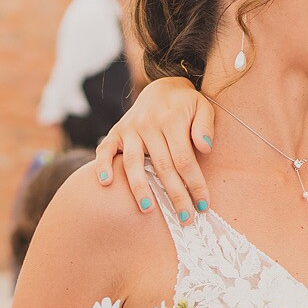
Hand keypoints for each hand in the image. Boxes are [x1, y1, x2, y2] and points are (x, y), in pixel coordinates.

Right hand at [94, 77, 214, 223]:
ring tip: (148, 210)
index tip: (203, 206)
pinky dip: (103, 164)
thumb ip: (205, 126)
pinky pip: (105, 149)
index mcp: (172, 121)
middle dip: (174, 196)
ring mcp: (130, 129)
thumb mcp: (203, 106)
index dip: (194, 184)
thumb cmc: (186, 104)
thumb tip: (205, 148)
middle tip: (184, 220)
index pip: (185, 160)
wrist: (162, 87)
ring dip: (140, 187)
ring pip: (133, 162)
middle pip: (162, 166)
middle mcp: (149, 125)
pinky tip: (106, 183)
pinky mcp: (116, 132)